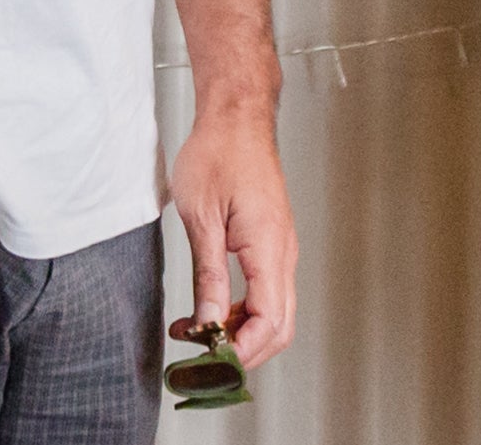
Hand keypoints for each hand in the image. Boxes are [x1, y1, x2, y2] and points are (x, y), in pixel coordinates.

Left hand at [170, 96, 296, 367]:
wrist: (237, 116)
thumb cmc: (219, 153)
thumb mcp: (201, 217)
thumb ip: (207, 274)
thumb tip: (206, 321)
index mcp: (268, 247)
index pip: (267, 321)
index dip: (239, 352)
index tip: (206, 363)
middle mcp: (283, 252)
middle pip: (279, 327)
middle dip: (243, 352)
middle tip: (200, 358)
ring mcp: (281, 249)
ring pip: (275, 313)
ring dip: (241, 333)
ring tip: (197, 334)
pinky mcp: (272, 244)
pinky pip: (267, 293)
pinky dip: (242, 313)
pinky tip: (211, 311)